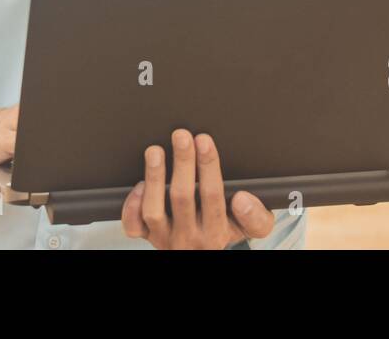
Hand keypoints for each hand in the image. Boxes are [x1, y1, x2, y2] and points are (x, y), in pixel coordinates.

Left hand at [121, 129, 275, 249]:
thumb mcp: (250, 228)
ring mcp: (165, 237)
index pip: (212, 195)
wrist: (204, 253)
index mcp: (216, 230)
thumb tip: (243, 199)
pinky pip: (134, 225)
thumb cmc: (225, 230)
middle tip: (181, 136)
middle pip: (183, 197)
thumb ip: (256, 217)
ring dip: (154, 177)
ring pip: (154, 210)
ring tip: (155, 151)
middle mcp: (189, 236)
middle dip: (182, 162)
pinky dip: (132, 205)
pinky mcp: (147, 236)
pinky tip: (140, 184)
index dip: (208, 166)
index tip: (204, 141)